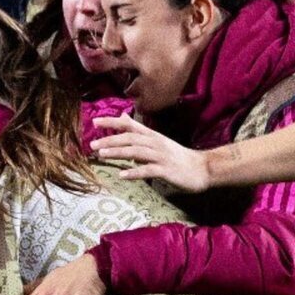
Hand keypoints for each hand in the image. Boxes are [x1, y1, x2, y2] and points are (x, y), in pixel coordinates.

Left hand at [89, 112, 211, 191]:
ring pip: (136, 152)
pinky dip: (134, 172)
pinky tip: (122, 175)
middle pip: (130, 138)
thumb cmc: (178, 156)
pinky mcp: (167, 170)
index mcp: (152, 136)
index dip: (112, 123)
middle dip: (110, 139)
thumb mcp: (158, 140)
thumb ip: (140, 131)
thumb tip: (122, 118)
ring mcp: (161, 157)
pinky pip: (148, 171)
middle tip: (91, 144)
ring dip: (118, 152)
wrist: (203, 168)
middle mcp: (156, 143)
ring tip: (102, 154)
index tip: (94, 121)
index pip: (129, 126)